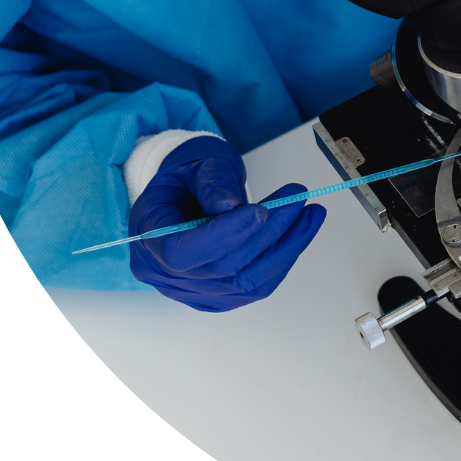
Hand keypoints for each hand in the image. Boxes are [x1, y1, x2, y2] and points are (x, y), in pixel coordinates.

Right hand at [129, 136, 324, 311]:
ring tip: (311, 215)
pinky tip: (299, 234)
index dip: (223, 235)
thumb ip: (212, 181)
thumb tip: (230, 205)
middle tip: (297, 198)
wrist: (189, 193)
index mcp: (149, 238)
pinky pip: (254, 286)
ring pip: (245, 282)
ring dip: (285, 248)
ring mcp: (193, 290)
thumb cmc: (190, 177)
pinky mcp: (219, 296)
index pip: (182, 252)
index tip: (261, 210)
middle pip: (222, 267)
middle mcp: (166, 274)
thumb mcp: (197, 164)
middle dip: (267, 232)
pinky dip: (281, 260)